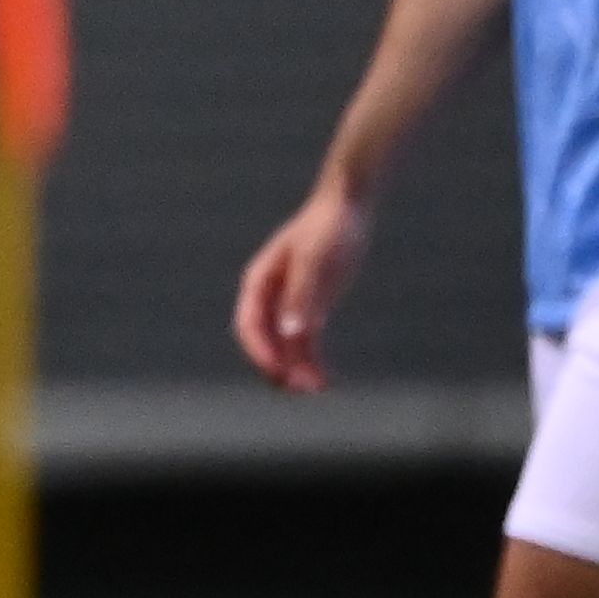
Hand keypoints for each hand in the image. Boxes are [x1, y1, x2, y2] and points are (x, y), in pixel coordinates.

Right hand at [233, 177, 372, 392]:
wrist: (349, 208)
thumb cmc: (329, 227)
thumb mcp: (315, 261)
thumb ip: (302, 297)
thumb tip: (290, 333)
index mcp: (259, 281)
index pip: (249, 325)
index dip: (259, 351)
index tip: (277, 372)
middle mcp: (270, 297)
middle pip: (264, 341)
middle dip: (278, 367)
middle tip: (297, 389)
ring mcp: (290, 304)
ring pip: (286, 347)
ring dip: (297, 370)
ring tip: (315, 389)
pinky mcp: (312, 308)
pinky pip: (306, 343)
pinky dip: (313, 362)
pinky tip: (325, 380)